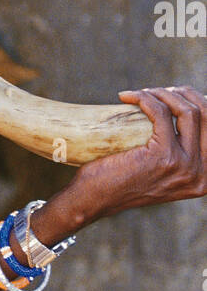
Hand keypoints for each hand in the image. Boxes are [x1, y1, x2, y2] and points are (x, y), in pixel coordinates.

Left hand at [66, 86, 206, 222]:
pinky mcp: (163, 156)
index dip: (197, 103)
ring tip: (142, 94)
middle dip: (182, 94)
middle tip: (156, 92)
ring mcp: (184, 165)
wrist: (94, 199)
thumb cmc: (121, 182)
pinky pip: (160, 112)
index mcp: (206, 176)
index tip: (174, 95)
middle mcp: (201, 173)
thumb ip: (183, 155)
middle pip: (205, 114)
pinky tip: (127, 97)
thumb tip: (192, 116)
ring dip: (162, 94)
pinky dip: (144, 98)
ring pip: (187, 110)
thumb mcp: (164, 173)